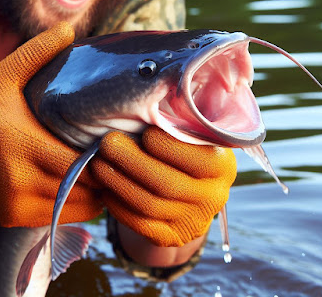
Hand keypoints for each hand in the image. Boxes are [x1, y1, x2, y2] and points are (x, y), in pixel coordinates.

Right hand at [0, 22, 101, 226]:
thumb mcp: (3, 79)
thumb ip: (35, 54)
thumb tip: (67, 29)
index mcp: (22, 145)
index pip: (79, 162)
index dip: (104, 156)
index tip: (117, 142)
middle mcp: (21, 180)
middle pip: (83, 186)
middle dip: (106, 174)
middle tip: (119, 157)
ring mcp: (19, 204)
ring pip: (78, 206)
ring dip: (98, 191)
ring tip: (108, 171)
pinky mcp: (17, 217)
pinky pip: (62, 215)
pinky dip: (80, 204)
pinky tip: (87, 186)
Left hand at [92, 126, 236, 246]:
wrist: (189, 193)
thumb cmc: (183, 149)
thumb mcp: (193, 132)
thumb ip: (182, 117)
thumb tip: (155, 85)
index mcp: (223, 165)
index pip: (197, 159)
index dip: (167, 146)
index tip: (144, 131)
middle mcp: (213, 196)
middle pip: (167, 183)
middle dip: (131, 161)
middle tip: (107, 142)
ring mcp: (193, 220)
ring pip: (149, 205)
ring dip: (118, 181)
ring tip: (98, 162)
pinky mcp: (172, 236)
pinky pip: (140, 224)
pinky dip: (118, 205)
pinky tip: (105, 186)